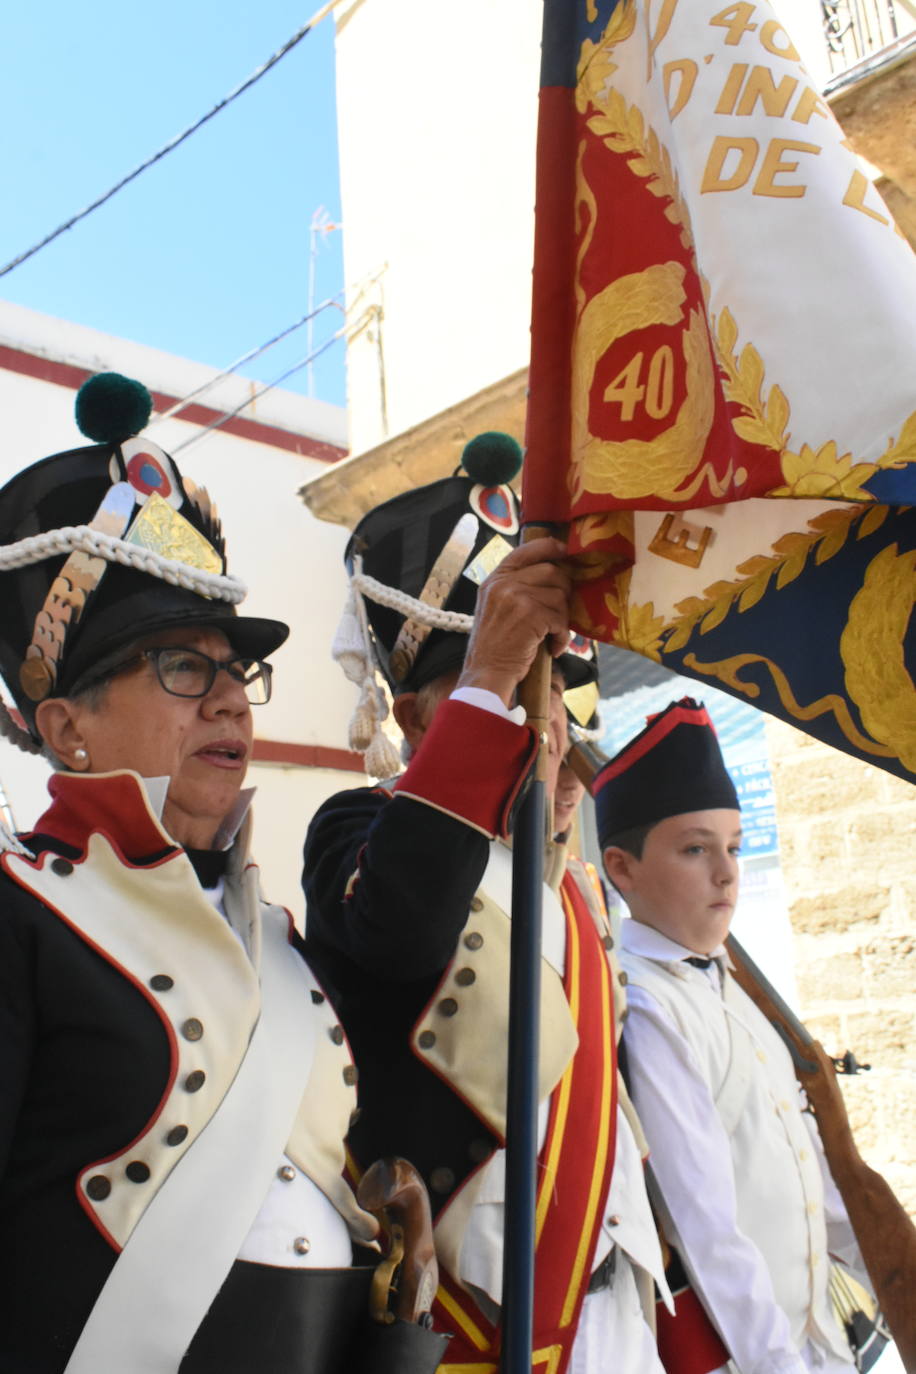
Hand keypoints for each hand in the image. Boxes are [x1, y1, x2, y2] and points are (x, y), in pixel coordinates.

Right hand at [457, 537, 570, 705]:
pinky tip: (553, 648)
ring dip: (562, 619)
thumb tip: (553, 574)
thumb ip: (516, 587)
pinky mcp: (530, 614)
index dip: (550, 547)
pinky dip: (562, 636)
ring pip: (560, 596)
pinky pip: (561, 618)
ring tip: (552, 636)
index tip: (564, 551)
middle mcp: (504, 583)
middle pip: (552, 571)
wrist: (486, 672)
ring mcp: (516, 597)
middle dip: (563, 593)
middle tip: (559, 614)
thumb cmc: (495, 646)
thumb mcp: (496, 607)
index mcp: (495, 578)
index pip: (526, 550)